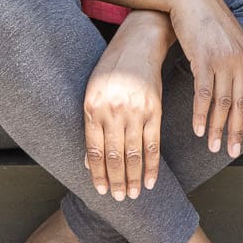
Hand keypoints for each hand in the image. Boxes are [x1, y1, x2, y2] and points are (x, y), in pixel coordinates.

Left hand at [84, 20, 168, 200]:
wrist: (139, 43)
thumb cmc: (112, 68)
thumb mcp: (93, 92)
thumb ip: (91, 125)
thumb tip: (88, 161)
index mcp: (93, 107)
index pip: (94, 150)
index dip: (97, 173)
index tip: (100, 190)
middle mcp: (113, 111)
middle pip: (114, 156)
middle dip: (115, 181)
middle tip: (117, 199)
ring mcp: (135, 110)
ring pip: (133, 154)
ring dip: (132, 178)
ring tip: (132, 195)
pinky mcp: (154, 109)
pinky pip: (152, 143)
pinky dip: (151, 165)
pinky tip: (149, 181)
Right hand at [166, 0, 242, 158]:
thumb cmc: (207, 19)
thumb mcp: (229, 39)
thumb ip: (235, 60)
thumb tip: (236, 82)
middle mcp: (240, 60)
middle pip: (241, 103)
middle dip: (236, 130)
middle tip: (231, 151)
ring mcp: (223, 59)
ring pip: (223, 102)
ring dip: (218, 127)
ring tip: (213, 146)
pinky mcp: (203, 58)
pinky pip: (204, 93)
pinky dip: (201, 114)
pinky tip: (198, 128)